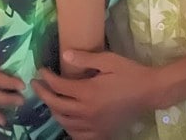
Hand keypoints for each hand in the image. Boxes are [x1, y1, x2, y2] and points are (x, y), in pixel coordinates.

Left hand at [31, 50, 156, 138]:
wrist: (149, 92)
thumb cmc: (129, 72)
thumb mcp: (108, 60)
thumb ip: (85, 58)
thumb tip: (64, 54)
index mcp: (87, 92)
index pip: (58, 86)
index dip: (46, 77)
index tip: (41, 70)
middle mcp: (87, 111)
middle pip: (57, 105)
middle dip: (43, 94)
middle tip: (36, 84)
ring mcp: (94, 125)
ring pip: (65, 122)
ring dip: (54, 110)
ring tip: (50, 99)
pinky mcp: (102, 133)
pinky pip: (78, 136)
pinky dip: (68, 128)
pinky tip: (67, 120)